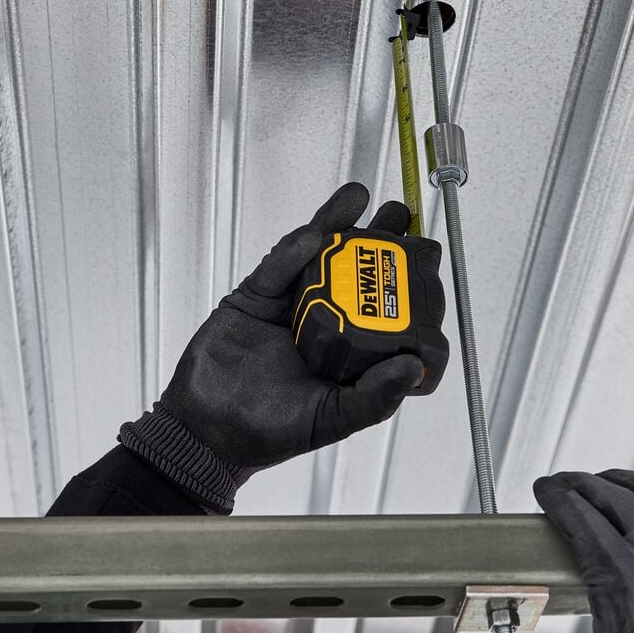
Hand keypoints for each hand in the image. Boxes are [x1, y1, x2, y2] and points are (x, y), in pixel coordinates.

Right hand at [119, 182, 448, 511]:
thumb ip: (374, 398)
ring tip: (358, 198)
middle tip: (400, 213)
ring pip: (314, 259)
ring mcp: (287, 307)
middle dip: (376, 240)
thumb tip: (413, 368)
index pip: (382, 307)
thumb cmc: (270, 434)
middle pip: (353, 272)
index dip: (403, 282)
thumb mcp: (333, 419)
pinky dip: (291, 252)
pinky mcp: (253, 299)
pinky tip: (312, 235)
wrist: (207, 433)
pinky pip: (274, 270)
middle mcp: (321, 321)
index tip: (426, 257)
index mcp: (347, 349)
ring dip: (335, 226)